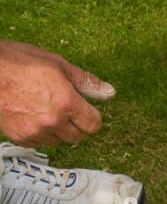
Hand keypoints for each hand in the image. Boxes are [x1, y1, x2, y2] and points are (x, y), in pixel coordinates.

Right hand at [0, 40, 114, 147]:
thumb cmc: (19, 62)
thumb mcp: (57, 64)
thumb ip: (85, 82)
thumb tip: (109, 92)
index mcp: (65, 102)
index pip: (93, 124)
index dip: (90, 116)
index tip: (84, 109)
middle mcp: (52, 121)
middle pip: (78, 136)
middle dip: (75, 123)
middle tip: (61, 106)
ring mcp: (36, 132)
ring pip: (59, 140)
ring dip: (57, 129)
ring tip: (42, 108)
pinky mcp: (21, 138)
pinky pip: (40, 142)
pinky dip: (39, 133)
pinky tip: (30, 115)